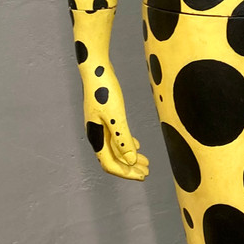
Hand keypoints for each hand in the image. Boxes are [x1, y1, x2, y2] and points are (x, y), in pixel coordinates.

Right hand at [79, 58, 149, 179]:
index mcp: (96, 137)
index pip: (110, 164)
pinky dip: (127, 144)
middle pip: (113, 159)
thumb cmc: (104, 90)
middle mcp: (96, 135)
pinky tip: (137, 145)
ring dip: (130, 157)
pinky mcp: (105, 116)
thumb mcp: (115, 115)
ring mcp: (99, 125)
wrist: (95, 68)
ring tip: (146, 162)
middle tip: (147, 172)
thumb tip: (131, 161)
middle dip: (130, 168)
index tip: (143, 175)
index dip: (126, 173)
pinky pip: (116, 137)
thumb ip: (122, 139)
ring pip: (116, 149)